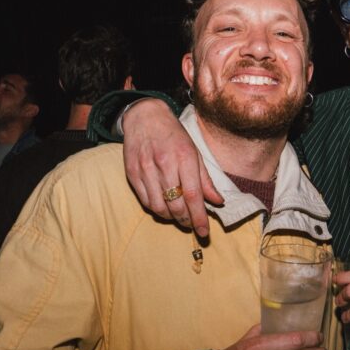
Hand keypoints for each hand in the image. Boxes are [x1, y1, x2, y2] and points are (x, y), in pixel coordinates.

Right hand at [122, 99, 222, 236]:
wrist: (145, 117)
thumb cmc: (174, 135)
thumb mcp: (195, 152)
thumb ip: (205, 179)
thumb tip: (217, 202)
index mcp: (184, 157)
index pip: (193, 195)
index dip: (199, 217)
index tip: (204, 232)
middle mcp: (164, 164)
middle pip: (176, 204)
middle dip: (186, 220)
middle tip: (192, 225)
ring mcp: (145, 169)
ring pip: (159, 207)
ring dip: (171, 218)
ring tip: (178, 217)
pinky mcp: (132, 173)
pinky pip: (145, 201)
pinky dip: (157, 210)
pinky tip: (164, 208)